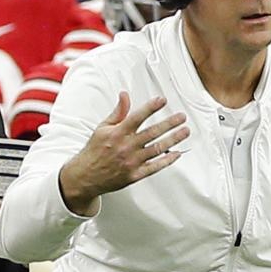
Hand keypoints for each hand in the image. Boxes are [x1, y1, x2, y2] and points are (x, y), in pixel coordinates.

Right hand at [59, 93, 188, 215]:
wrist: (86, 176)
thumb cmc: (95, 151)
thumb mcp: (102, 128)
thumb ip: (117, 112)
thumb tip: (124, 95)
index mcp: (117, 133)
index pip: (137, 117)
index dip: (151, 107)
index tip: (162, 100)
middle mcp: (125, 147)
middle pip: (152, 133)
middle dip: (169, 123)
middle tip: (181, 117)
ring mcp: (131, 162)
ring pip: (157, 149)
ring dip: (173, 140)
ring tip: (184, 132)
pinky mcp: (135, 175)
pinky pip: (155, 167)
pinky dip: (167, 160)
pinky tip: (177, 153)